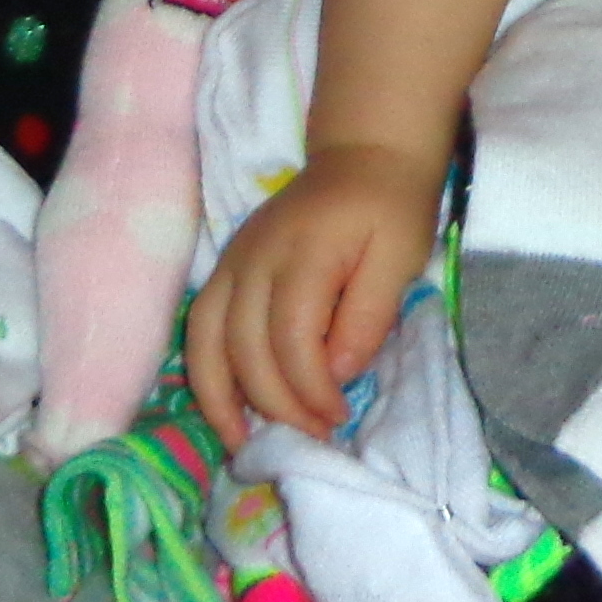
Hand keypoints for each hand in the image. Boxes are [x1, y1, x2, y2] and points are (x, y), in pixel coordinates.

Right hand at [183, 144, 441, 444]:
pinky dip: (207, 375)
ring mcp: (231, 263)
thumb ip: (369, 313)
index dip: (311, 389)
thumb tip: (337, 373)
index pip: (291, 338)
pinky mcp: (223, 270)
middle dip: (277, 404)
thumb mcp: (402, 256)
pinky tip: (227, 410)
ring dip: (223, 399)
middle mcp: (253, 258)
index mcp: (302, 252)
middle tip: (315, 436)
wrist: (362, 156)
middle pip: (245, 348)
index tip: (341, 416)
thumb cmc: (390, 209)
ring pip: (207, 342)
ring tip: (247, 445)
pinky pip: (199, 329)